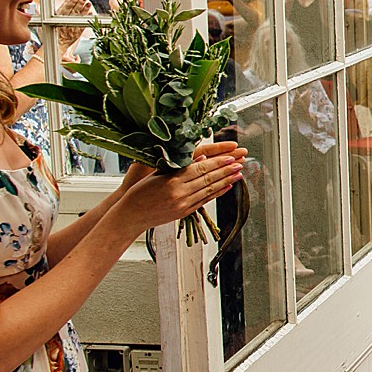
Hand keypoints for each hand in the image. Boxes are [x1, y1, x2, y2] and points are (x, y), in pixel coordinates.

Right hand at [116, 143, 246, 234]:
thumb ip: (179, 166)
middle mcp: (179, 193)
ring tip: (239, 173)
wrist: (130, 216)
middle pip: (208, 178)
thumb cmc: (140, 191)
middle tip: (241, 162)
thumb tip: (202, 157)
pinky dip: (218, 193)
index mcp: (172, 180)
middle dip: (226, 169)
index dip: (218, 162)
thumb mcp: (157, 173)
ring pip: (209, 190)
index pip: (200, 168)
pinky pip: (205, 201)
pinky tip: (227, 187)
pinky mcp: (184, 213)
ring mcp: (183, 204)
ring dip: (226, 181)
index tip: (231, 156)